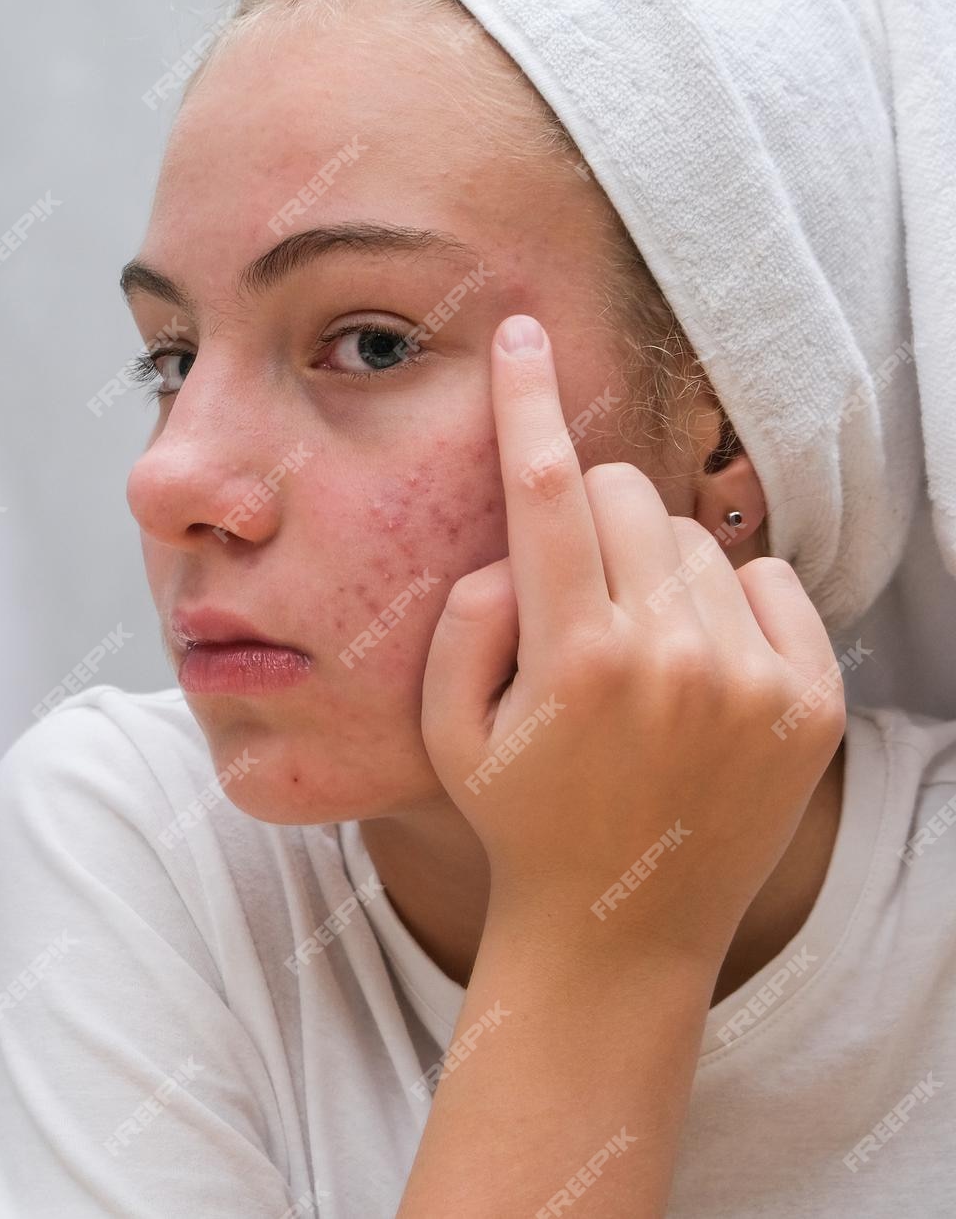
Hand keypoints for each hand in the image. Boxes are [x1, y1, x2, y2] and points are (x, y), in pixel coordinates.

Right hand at [419, 313, 844, 968]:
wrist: (622, 925)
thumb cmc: (520, 814)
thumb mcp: (447, 725)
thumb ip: (466, 619)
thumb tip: (518, 551)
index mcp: (575, 660)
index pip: (545, 492)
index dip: (528, 402)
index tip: (521, 333)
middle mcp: (673, 659)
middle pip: (621, 496)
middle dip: (582, 518)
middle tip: (569, 598)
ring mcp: (753, 680)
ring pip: (691, 539)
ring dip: (651, 569)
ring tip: (633, 657)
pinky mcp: (811, 701)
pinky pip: (767, 580)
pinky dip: (726, 602)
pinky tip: (696, 669)